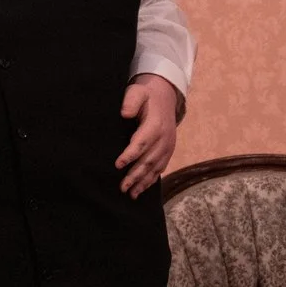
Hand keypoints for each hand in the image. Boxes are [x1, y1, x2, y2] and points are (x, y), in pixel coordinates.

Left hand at [117, 73, 180, 197]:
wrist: (165, 97)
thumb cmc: (147, 96)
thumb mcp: (138, 92)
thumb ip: (131, 101)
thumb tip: (124, 113)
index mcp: (155, 125)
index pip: (141, 142)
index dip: (130, 155)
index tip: (118, 165)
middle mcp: (164, 139)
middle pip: (148, 160)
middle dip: (135, 175)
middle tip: (122, 187)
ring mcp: (167, 147)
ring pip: (155, 167)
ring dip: (143, 182)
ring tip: (131, 194)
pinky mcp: (167, 151)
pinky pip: (160, 168)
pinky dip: (151, 180)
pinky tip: (141, 189)